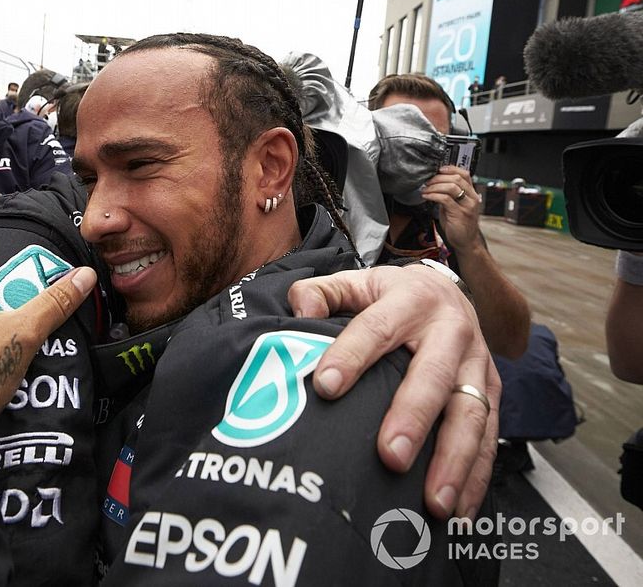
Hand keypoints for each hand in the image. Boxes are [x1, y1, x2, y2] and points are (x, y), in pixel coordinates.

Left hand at [288, 264, 499, 519]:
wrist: (447, 290)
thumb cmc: (388, 296)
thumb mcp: (355, 282)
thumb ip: (321, 293)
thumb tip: (300, 312)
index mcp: (411, 299)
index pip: (376, 328)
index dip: (351, 355)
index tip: (325, 386)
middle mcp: (451, 330)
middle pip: (434, 376)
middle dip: (414, 418)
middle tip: (391, 457)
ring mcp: (477, 364)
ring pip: (471, 413)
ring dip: (454, 460)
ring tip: (434, 502)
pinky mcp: (493, 392)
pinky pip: (490, 436)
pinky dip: (476, 476)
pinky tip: (458, 510)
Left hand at [421, 166, 480, 250]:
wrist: (466, 241)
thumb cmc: (460, 224)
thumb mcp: (456, 205)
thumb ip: (449, 194)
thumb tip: (435, 184)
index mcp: (472, 194)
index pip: (464, 174)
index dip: (450, 169)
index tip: (438, 170)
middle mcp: (472, 198)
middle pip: (456, 178)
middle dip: (438, 178)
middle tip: (428, 181)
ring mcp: (467, 206)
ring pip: (451, 187)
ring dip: (434, 186)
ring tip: (426, 189)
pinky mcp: (459, 214)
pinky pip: (445, 199)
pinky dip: (433, 195)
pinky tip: (427, 196)